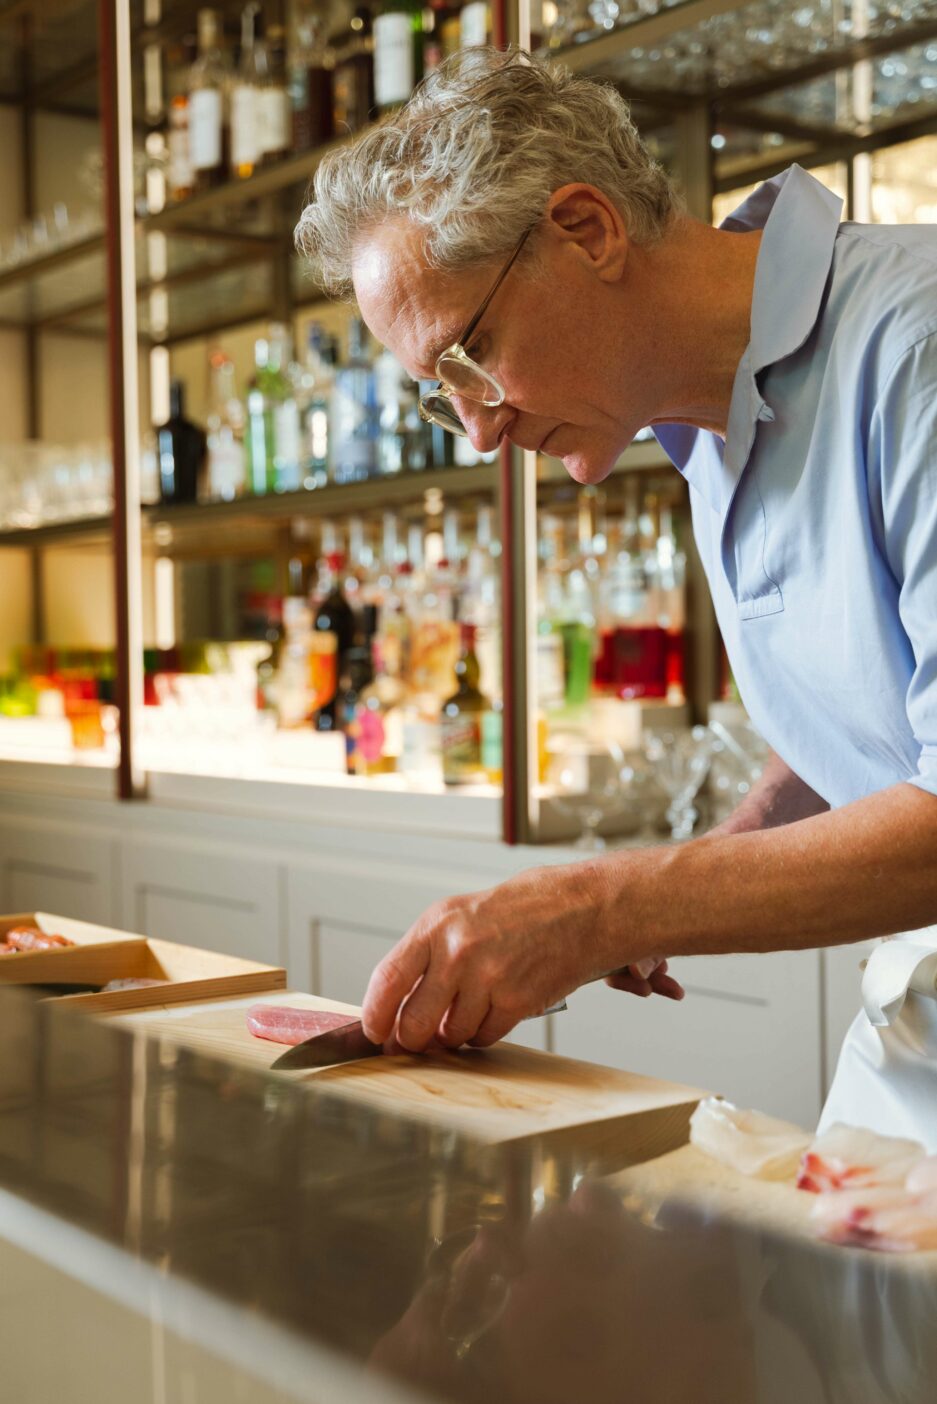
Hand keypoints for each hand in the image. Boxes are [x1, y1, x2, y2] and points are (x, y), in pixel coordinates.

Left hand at [362, 858, 676, 1051]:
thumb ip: (427, 956)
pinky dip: (485, 1031)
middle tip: (417, 1039)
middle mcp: (457, 951)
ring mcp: (486, 978)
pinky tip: (498, 1006)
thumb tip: (397, 1004)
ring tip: (474, 1004)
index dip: (374, 1016)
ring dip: (456, 1033)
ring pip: (450, 1035)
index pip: (386, 980)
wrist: (582, 908)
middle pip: (413, 1023)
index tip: (374, 1032)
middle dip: (412, 1040)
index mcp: (436, 925)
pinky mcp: (515, 1001)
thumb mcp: (461, 916)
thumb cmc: (524, 909)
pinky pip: (484, 1037)